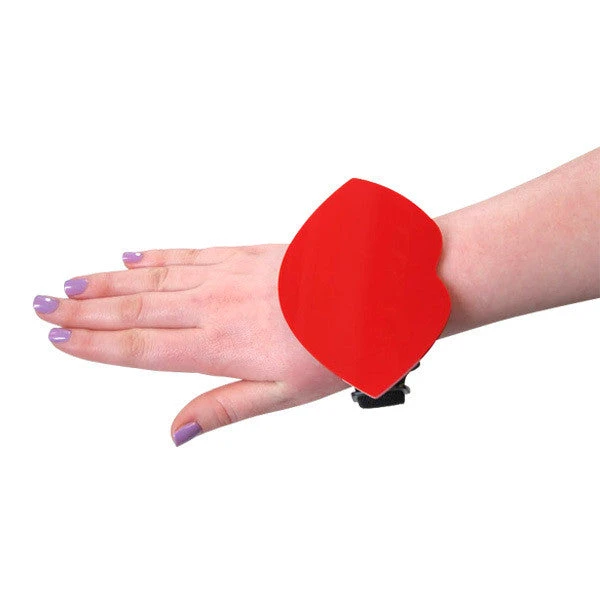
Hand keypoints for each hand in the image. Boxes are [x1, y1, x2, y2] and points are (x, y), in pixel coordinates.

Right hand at [33, 244, 348, 443]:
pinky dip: (157, 255)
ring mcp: (228, 275)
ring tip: (74, 284)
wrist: (376, 291)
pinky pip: (189, 253)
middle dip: (86, 311)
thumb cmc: (338, 345)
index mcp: (222, 346)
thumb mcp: (286, 395)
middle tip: (45, 307)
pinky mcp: (245, 254)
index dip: (97, 345)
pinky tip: (134, 255)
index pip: (143, 347)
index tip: (61, 340)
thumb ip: (226, 408)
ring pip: (155, 278)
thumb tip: (177, 432)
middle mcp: (216, 306)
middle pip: (136, 309)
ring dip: (109, 282)